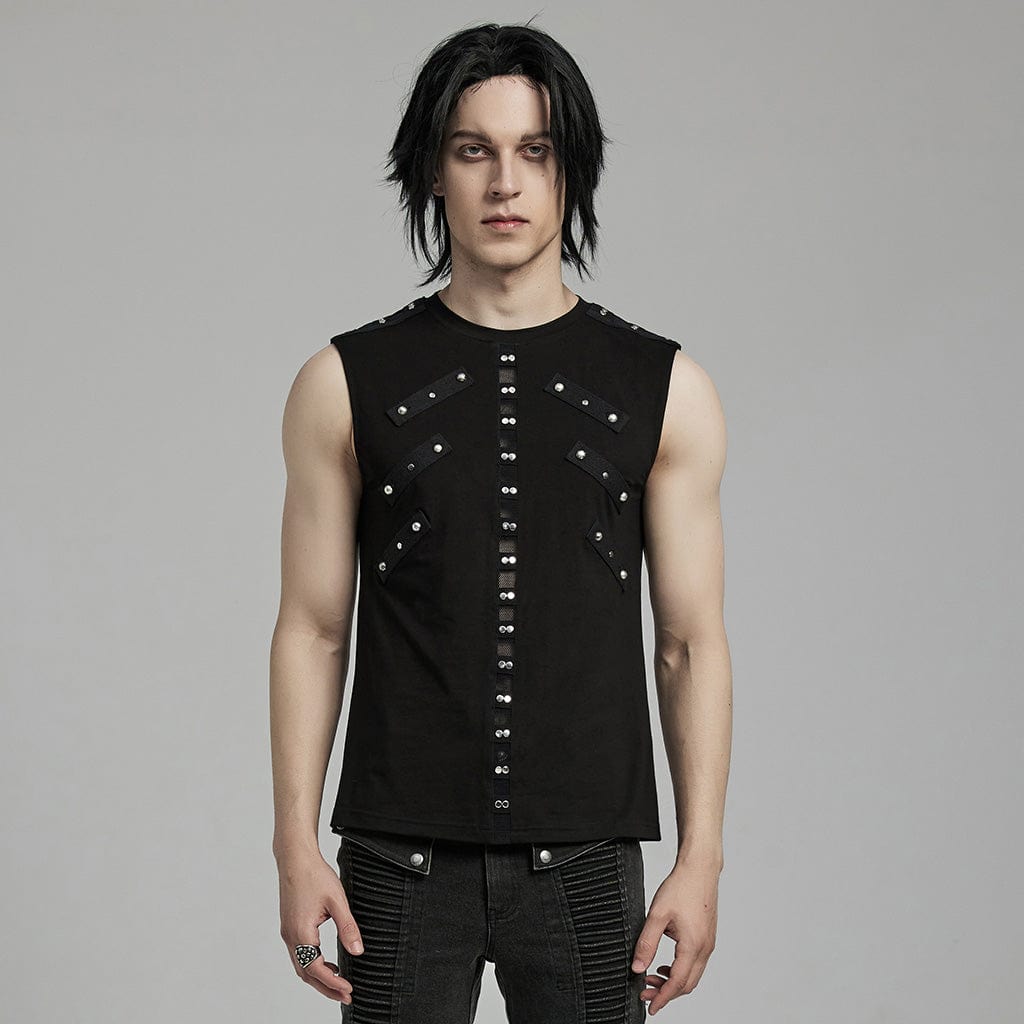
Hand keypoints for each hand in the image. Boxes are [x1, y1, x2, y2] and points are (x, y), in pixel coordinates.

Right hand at [277, 846, 363, 1002]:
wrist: (295, 858)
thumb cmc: (314, 875)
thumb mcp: (337, 901)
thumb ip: (348, 927)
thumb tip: (357, 951)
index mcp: (302, 932)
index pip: (316, 969)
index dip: (333, 983)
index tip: (348, 990)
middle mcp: (290, 936)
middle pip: (306, 974)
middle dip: (325, 988)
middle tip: (345, 995)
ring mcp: (288, 932)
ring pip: (301, 966)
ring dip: (318, 978)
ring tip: (338, 983)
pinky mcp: (289, 926)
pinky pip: (299, 954)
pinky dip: (312, 965)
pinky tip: (326, 962)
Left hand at [630, 856, 719, 1015]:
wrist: (700, 869)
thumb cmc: (681, 887)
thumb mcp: (657, 915)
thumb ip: (646, 943)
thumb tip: (637, 967)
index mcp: (693, 945)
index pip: (677, 983)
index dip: (663, 998)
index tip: (650, 1007)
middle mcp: (705, 948)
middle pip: (687, 984)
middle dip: (666, 993)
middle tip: (645, 993)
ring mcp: (708, 943)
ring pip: (692, 975)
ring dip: (673, 982)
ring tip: (651, 978)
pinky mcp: (707, 937)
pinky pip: (695, 963)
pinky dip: (680, 971)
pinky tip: (665, 965)